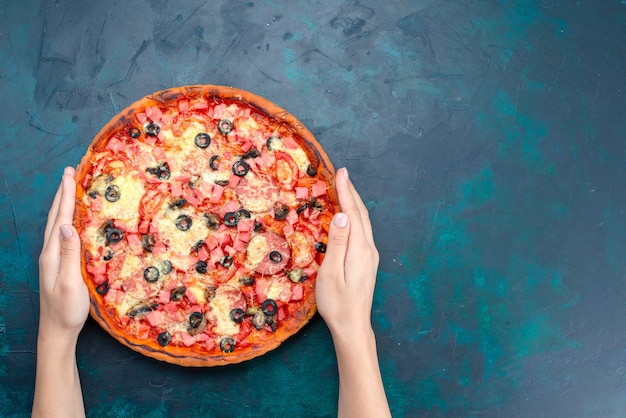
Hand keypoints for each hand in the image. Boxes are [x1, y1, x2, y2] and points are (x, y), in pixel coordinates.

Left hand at [38, 166, 88, 341]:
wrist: (56, 331)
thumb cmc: (66, 310)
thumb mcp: (71, 283)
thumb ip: (69, 254)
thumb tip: (68, 226)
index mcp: (53, 254)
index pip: (61, 219)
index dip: (66, 196)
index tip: (70, 174)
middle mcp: (50, 252)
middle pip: (56, 217)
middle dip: (63, 193)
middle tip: (70, 172)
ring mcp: (53, 258)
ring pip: (57, 224)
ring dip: (63, 204)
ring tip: (70, 188)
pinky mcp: (59, 264)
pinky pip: (62, 234)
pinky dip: (67, 219)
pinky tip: (73, 219)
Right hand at [316, 167, 378, 337]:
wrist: (352, 326)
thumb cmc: (337, 303)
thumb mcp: (331, 273)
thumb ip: (337, 242)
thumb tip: (342, 215)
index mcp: (360, 249)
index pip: (353, 213)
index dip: (346, 192)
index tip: (341, 173)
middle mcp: (369, 249)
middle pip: (362, 214)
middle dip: (351, 192)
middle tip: (342, 173)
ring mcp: (370, 256)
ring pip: (364, 222)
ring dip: (354, 203)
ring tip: (345, 188)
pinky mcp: (367, 262)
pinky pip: (362, 231)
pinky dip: (356, 216)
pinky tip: (349, 215)